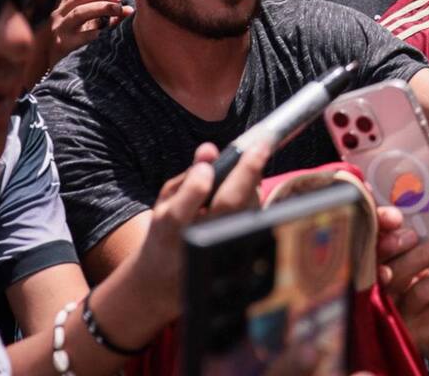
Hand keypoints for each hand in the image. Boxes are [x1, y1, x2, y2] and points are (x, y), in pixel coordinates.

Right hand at [48, 0, 131, 65]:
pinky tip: (108, 33)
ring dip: (102, 8)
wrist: (61, 71)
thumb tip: (130, 7)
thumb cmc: (81, 43)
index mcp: (69, 5)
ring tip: (119, 10)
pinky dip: (97, 33)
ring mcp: (60, 29)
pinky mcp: (63, 45)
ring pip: (80, 11)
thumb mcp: (93, 25)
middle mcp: (61, 14)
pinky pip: (82, 36)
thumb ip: (107, 13)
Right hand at [131, 141, 270, 319]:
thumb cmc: (167, 232)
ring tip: (250, 164)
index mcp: (168, 232)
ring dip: (254, 182)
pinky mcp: (242, 257)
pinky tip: (250, 188)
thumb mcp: (167, 203)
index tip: (211, 159)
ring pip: (248, 211)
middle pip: (227, 207)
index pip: (181, 210)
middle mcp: (195, 245)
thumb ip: (187, 177)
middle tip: (261, 146)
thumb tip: (209, 150)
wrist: (168, 281)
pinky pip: (256, 220)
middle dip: (246, 173)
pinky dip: (255, 199)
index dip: (196, 185)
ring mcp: (221, 254)